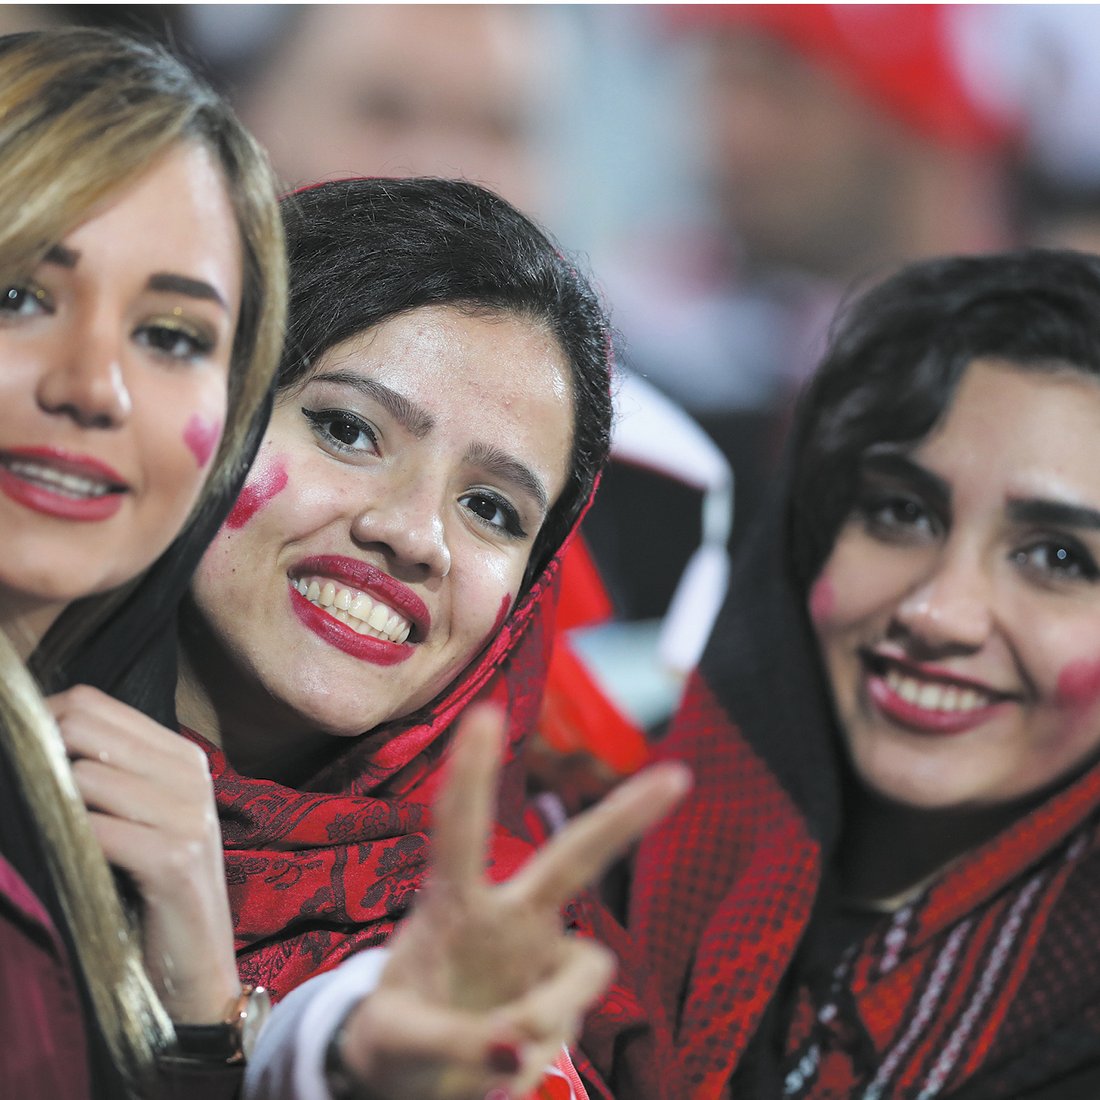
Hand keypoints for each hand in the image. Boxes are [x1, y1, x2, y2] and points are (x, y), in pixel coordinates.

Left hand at [48, 685, 239, 1023]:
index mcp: (181, 755)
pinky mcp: (176, 858)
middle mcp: (190, 773)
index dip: (38, 722)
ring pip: (83, 777)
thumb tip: (32, 737)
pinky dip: (70, 846)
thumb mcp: (137, 820)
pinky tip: (73, 868)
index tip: (15, 760)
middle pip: (82, 726)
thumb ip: (105, 773)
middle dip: (36, 758)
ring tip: (52, 844)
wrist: (193, 970)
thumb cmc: (149, 894)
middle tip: (24, 802)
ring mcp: (189, 814)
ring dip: (50, 810)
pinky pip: (95, 829)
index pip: (92, 702)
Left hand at [334, 702, 690, 1099]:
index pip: (459, 829)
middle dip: (625, 817)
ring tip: (500, 1059)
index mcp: (453, 904)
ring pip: (589, 968)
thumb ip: (453, 1043)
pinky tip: (510, 1071)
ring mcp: (540, 952)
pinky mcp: (560, 994)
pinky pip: (576, 1019)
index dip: (471, 773)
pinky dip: (546, 1048)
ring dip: (550, 1015)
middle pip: (574, 858)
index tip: (486, 712)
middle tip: (678, 776)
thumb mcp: (397, 1040)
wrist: (410, 1072)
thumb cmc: (395, 1035)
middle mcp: (508, 914)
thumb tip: (516, 1049)